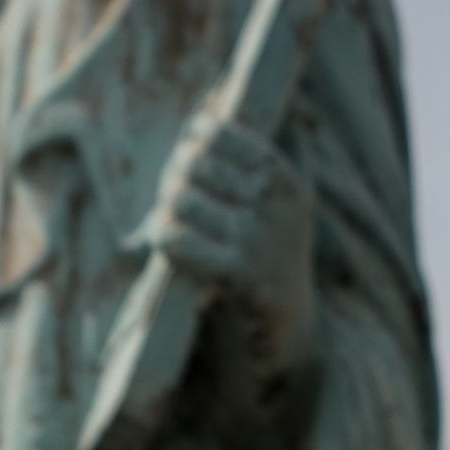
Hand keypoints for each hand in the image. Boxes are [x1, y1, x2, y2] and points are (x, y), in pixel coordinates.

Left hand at [133, 118, 316, 416]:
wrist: (283, 331)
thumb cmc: (263, 258)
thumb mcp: (268, 207)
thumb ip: (240, 167)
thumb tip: (199, 118)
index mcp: (286, 182)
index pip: (218, 133)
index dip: (191, 142)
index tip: (188, 159)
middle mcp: (277, 205)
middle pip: (192, 164)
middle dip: (173, 179)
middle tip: (173, 199)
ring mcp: (259, 239)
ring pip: (179, 199)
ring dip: (165, 212)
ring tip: (172, 225)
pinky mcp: (237, 273)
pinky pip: (175, 239)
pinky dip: (163, 240)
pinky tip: (170, 248)